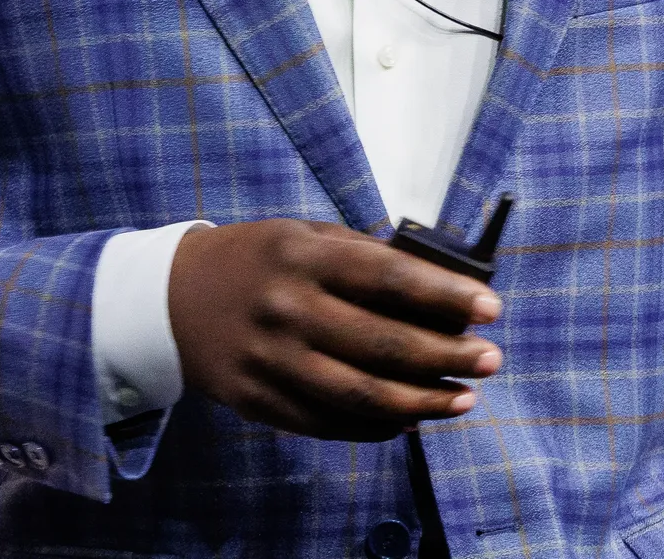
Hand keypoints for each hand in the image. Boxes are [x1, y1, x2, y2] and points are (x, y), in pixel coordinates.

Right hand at [166, 220, 502, 441]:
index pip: (388, 278)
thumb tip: (440, 291)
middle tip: (491, 360)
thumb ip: (364, 257)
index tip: (491, 309)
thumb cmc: (257, 260)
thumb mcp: (304, 236)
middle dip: (447, 356)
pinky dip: (378, 426)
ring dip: (422, 402)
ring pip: (361, 395)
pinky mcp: (260, 401)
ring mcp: (271, 361)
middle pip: (381, 344)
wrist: (172, 299)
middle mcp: (287, 310)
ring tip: (464, 398)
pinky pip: (330, 423)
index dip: (445, 297)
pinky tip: (412, 419)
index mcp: (302, 257)